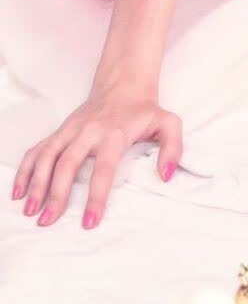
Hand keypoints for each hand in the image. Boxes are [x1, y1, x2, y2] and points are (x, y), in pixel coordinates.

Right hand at [11, 82, 182, 228]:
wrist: (124, 81)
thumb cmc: (145, 109)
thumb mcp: (169, 123)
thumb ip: (173, 149)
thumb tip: (166, 176)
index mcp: (114, 134)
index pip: (104, 169)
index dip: (96, 197)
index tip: (88, 222)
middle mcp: (88, 131)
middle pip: (67, 164)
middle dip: (56, 194)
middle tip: (47, 221)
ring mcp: (71, 130)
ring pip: (47, 155)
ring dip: (36, 183)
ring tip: (30, 210)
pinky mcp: (61, 130)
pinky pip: (38, 149)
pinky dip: (26, 168)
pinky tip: (19, 190)